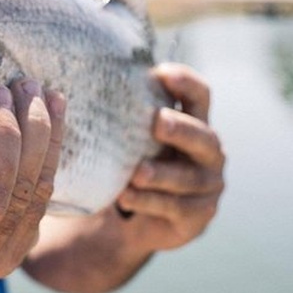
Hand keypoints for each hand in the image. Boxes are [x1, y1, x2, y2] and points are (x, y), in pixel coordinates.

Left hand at [114, 62, 225, 251]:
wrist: (139, 219)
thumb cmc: (137, 163)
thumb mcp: (134, 138)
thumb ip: (127, 114)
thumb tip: (83, 82)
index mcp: (195, 123)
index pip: (200, 95)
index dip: (186, 83)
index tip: (162, 73)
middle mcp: (208, 152)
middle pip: (203, 137)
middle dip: (181, 129)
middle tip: (158, 122)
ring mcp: (208, 185)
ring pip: (188, 178)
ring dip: (161, 174)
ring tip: (136, 174)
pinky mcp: (198, 216)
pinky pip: (175, 208)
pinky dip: (149, 202)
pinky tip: (126, 197)